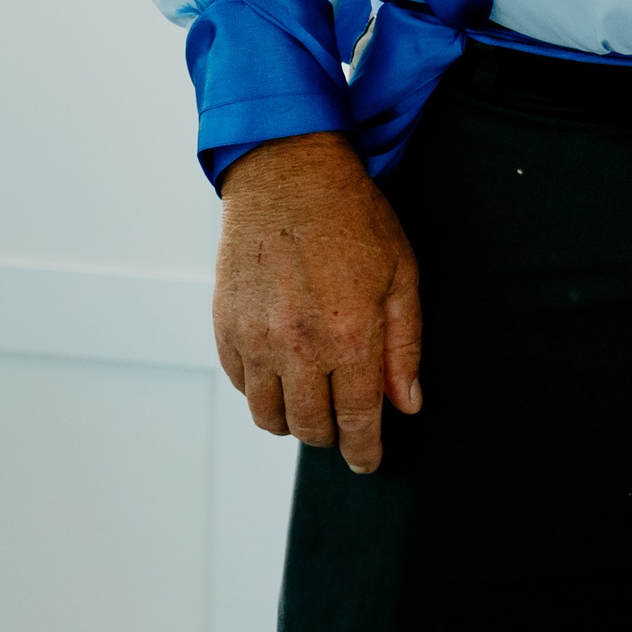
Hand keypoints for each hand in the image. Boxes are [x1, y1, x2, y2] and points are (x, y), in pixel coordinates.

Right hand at [213, 130, 421, 474]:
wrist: (288, 171)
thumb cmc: (350, 215)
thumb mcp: (399, 272)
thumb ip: (403, 345)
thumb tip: (406, 403)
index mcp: (348, 333)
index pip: (357, 419)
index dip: (365, 449)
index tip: (369, 461)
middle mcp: (297, 344)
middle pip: (311, 427)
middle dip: (333, 434)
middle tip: (346, 421)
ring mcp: (255, 338)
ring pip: (270, 417)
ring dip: (294, 419)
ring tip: (313, 398)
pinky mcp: (225, 326)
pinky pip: (242, 385)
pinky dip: (262, 390)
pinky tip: (283, 369)